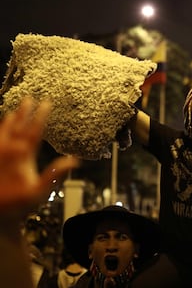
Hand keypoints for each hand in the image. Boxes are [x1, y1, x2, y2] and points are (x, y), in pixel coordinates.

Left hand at [0, 98, 78, 212]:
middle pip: (17, 125)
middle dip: (23, 111)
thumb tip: (74, 161)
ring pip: (3, 130)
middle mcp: (8, 150)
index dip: (41, 115)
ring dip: (9, 119)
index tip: (46, 103)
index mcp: (22, 155)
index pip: (34, 130)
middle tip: (28, 98)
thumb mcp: (41, 191)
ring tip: (13, 110)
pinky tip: (0, 130)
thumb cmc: (18, 204)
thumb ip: (56, 174)